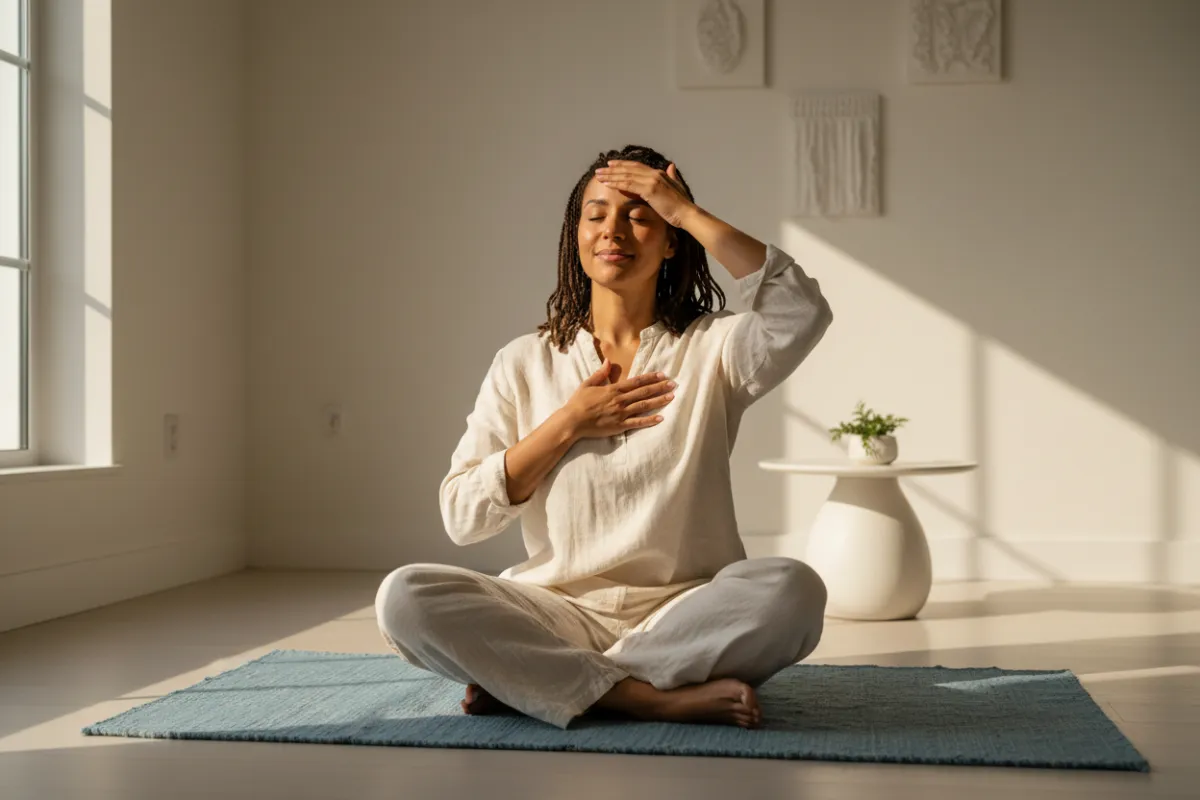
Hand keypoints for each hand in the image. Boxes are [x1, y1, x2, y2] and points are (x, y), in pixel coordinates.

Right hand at [562, 361, 676, 439]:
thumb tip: (609, 361)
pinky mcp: (620, 425)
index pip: (636, 381)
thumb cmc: (578, 402)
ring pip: (644, 405)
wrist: (573, 421)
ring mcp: (621, 413)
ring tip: (672, 397)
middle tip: (673, 384)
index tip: (662, 375)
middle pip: (644, 392)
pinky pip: (638, 422)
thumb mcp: (587, 384)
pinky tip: (661, 418)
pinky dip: (650, 420)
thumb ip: (600, 373)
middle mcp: (620, 400)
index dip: (650, 377)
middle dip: (660, 387)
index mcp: (613, 389)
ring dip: (659, 401)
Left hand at [594, 161, 695, 227]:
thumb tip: (671, 166)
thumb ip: (671, 177)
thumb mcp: (676, 187)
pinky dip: (616, 183)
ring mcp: (652, 181)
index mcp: (659, 174)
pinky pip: (628, 185)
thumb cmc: (681, 206)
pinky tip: (607, 184)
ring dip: (611, 175)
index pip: (637, 167)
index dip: (623, 165)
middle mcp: (654, 174)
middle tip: (600, 169)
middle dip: (613, 168)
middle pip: (629, 169)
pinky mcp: (649, 190)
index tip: (612, 165)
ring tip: (599, 176)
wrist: (687, 214)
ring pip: (626, 176)